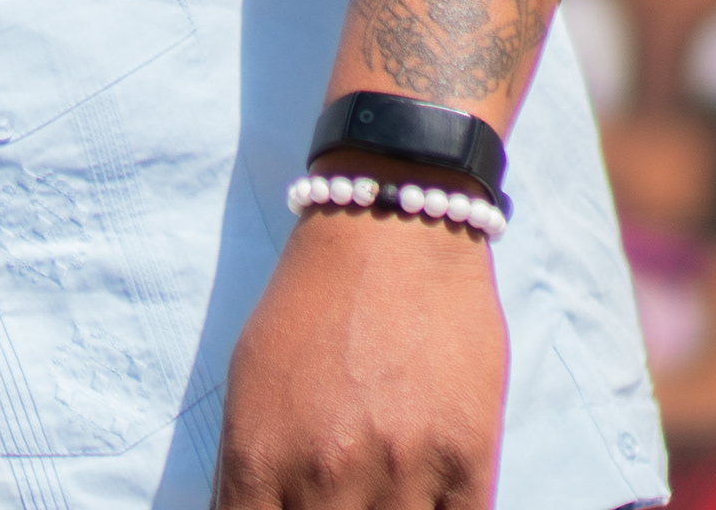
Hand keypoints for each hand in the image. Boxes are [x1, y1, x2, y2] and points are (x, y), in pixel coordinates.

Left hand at [219, 187, 506, 507]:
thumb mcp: (249, 381)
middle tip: (332, 497)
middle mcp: (326, 471)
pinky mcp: (467, 462)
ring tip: (374, 496)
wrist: (393, 232)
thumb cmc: (311, 304)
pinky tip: (422, 502)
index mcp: (260, 454)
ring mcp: (400, 471)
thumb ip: (248, 468)